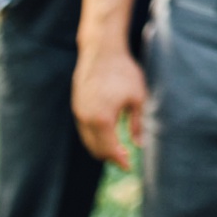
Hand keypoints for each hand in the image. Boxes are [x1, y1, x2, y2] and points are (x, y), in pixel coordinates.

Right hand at [71, 45, 145, 171]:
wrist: (101, 50)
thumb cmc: (123, 71)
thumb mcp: (138, 97)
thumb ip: (138, 123)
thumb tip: (140, 144)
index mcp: (102, 119)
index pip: (109, 150)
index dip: (119, 161)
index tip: (130, 166)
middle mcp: (85, 119)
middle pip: (96, 149)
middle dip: (110, 157)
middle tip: (126, 159)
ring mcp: (78, 112)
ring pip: (87, 140)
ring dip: (101, 147)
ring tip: (118, 148)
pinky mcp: (76, 105)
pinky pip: (84, 128)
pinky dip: (94, 136)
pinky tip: (107, 132)